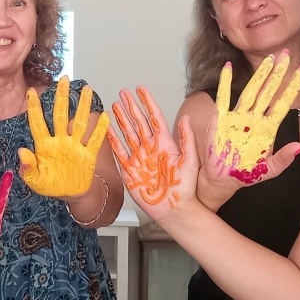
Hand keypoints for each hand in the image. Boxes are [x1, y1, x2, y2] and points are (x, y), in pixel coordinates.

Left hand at [19, 77, 109, 198]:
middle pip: (60, 115)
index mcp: (44, 146)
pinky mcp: (88, 154)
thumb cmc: (51, 186)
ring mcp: (75, 146)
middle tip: (63, 80)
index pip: (38, 123)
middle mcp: (60, 141)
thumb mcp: (34, 181)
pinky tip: (104, 115)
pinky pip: (95, 140)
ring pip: (78, 122)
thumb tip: (21, 151)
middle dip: (61, 97)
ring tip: (86, 89)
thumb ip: (27, 168)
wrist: (71, 194)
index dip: (34, 108)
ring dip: (82, 106)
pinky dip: (100, 129)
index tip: (31, 91)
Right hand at [107, 86, 197, 220]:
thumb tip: (186, 117)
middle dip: (131, 107)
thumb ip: (187, 139)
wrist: (174, 209)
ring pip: (128, 134)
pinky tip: (108, 130)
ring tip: (115, 106)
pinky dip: (113, 140)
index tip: (140, 90)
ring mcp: (139, 158)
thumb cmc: (185, 188)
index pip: (154, 118)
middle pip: (138, 122)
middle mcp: (151, 148)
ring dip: (121, 120)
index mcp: (166, 144)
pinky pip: (119, 152)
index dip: (147, 103)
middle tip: (123, 93)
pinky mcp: (130, 171)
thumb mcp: (190, 160)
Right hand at [211, 52, 299, 183]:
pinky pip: (223, 99)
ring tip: (269, 59)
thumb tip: (299, 146)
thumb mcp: (269, 169)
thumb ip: (283, 158)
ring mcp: (238, 117)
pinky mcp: (221, 120)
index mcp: (268, 128)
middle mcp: (254, 119)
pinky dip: (224, 83)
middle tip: (287, 55)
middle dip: (278, 74)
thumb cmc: (246, 174)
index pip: (283, 103)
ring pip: (251, 91)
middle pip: (268, 91)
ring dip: (259, 75)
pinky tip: (228, 68)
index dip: (292, 87)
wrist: (224, 180)